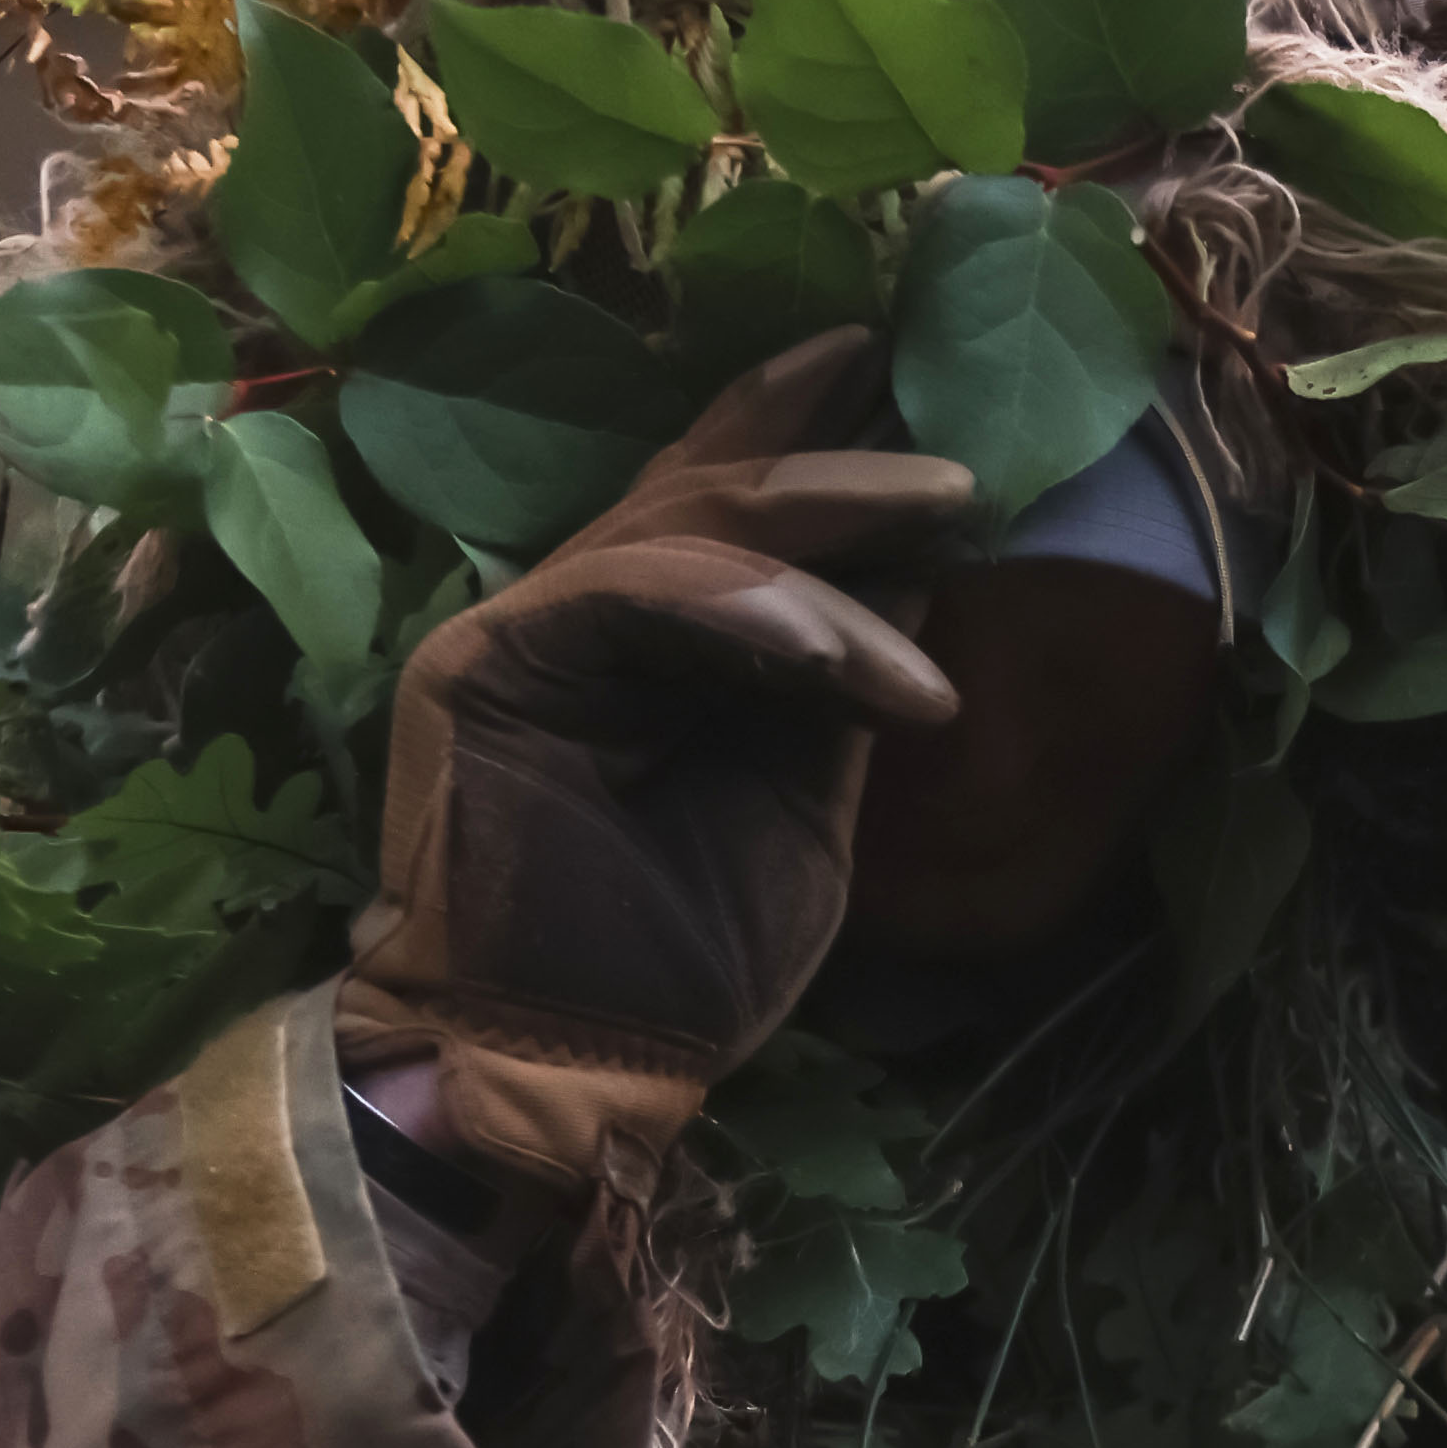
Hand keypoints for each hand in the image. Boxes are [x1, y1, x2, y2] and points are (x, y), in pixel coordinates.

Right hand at [338, 329, 975, 1203]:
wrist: (568, 1073)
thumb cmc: (686, 964)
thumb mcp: (808, 802)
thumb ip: (841, 686)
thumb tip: (923, 567)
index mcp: (657, 640)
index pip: (732, 504)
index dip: (813, 429)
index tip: (914, 374)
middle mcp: (582, 611)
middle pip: (711, 486)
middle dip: (844, 457)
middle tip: (962, 462)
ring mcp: (523, 628)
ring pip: (686, 527)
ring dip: (830, 543)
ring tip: (947, 542)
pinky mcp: (484, 662)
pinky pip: (632, 590)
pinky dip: (748, 609)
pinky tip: (842, 649)